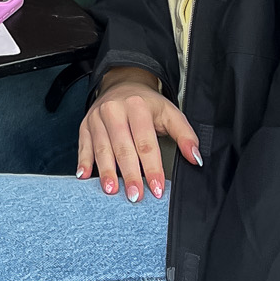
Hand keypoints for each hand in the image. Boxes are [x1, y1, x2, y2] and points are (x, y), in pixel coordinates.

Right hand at [78, 67, 200, 200]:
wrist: (123, 84)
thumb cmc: (148, 104)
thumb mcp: (170, 113)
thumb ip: (185, 135)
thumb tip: (195, 158)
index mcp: (137, 106)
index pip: (146, 142)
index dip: (152, 167)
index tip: (156, 188)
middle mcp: (114, 110)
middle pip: (123, 147)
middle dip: (130, 174)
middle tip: (135, 196)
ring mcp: (96, 117)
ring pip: (102, 148)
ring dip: (106, 171)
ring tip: (112, 190)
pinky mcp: (85, 125)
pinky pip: (83, 145)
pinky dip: (83, 162)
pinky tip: (84, 177)